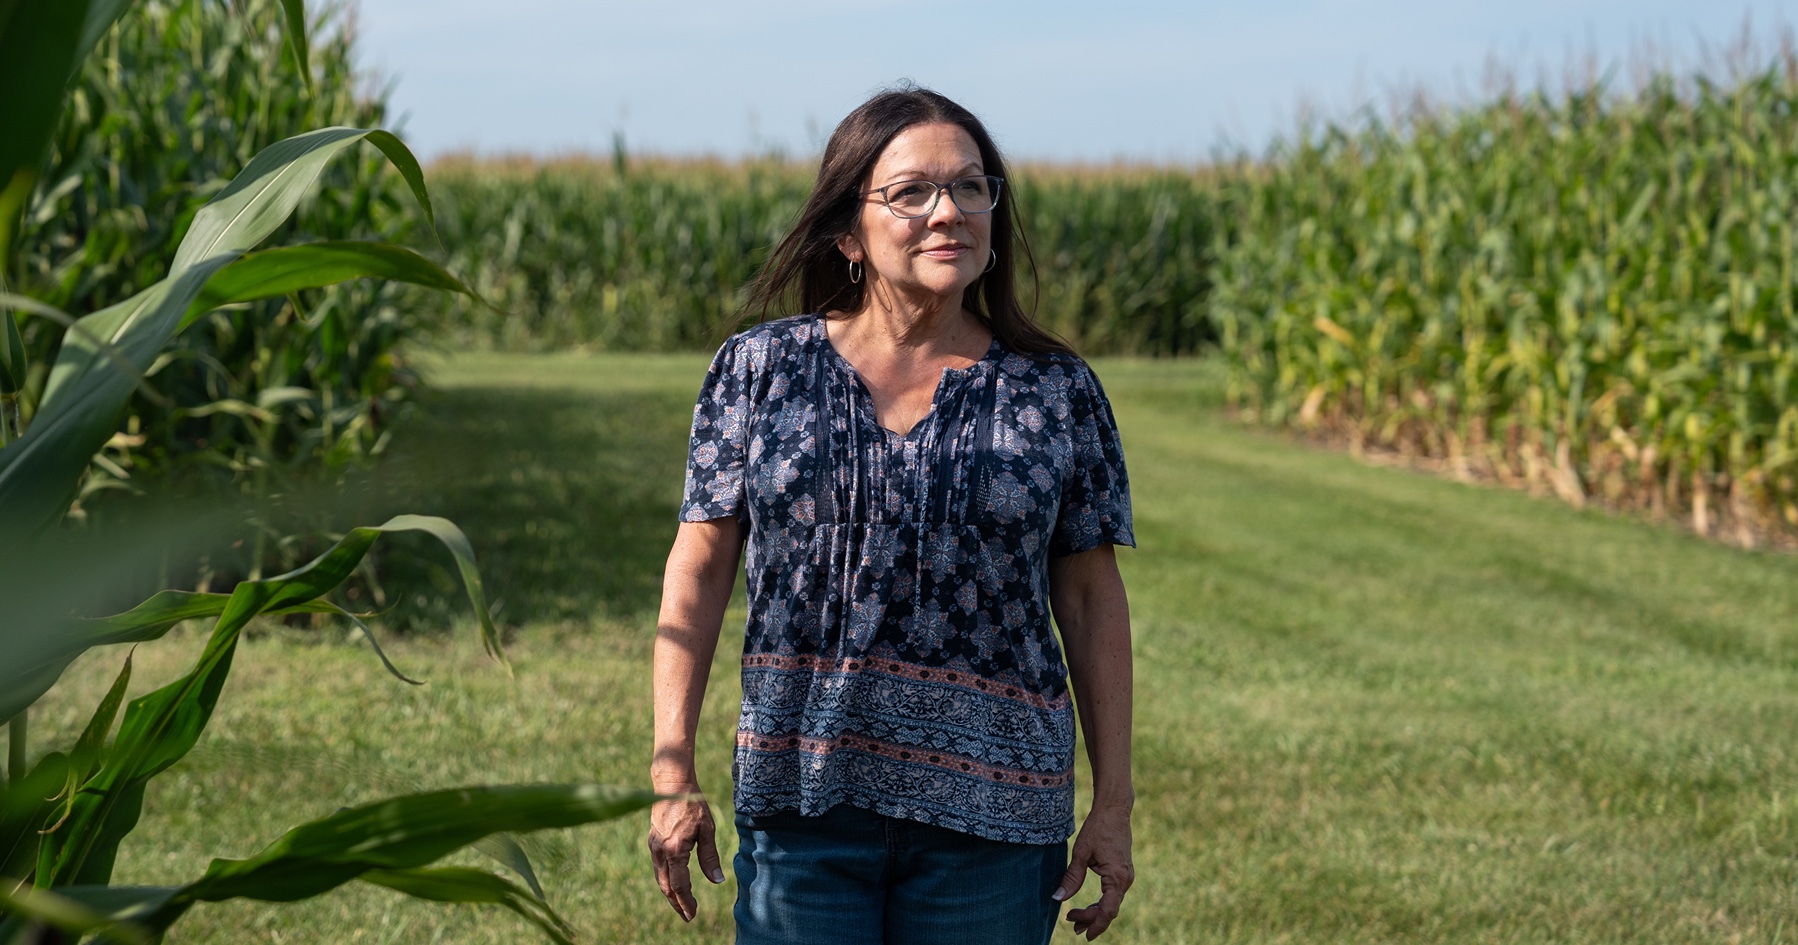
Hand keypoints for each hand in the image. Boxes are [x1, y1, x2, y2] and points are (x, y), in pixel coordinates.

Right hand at [648, 792, 723, 921]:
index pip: (680, 885)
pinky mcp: (653, 841)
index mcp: (675, 850)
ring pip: (660, 878)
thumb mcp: (707, 829)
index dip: (687, 902)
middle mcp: (660, 851)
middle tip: (687, 916)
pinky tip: (674, 882)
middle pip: (667, 886)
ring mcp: (654, 846)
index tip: (693, 914)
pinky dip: (666, 879)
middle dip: (677, 903)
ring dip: (671, 893)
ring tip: (681, 904)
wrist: (671, 784)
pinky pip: (658, 867)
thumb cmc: (692, 804)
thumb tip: (717, 880)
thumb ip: (710, 856)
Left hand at [1052, 805, 1133, 939]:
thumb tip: (1057, 898)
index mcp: (1116, 877)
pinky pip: (1113, 894)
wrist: (1114, 810)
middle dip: (1090, 919)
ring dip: (1095, 912)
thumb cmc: (1098, 829)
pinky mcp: (1122, 873)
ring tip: (1075, 919)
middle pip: (1109, 910)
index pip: (1107, 911)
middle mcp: (1125, 880)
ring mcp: (1126, 877)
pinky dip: (1101, 903)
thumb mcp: (1081, 854)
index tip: (1081, 933)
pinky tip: (1088, 906)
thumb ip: (1071, 878)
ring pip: (1111, 903)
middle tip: (1070, 923)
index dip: (1094, 924)